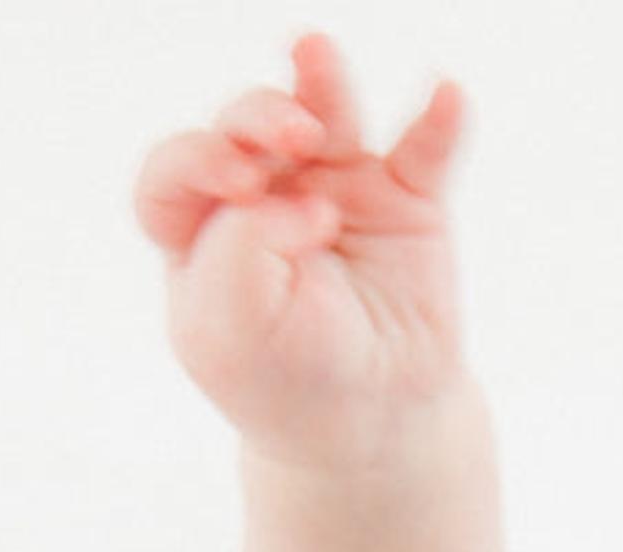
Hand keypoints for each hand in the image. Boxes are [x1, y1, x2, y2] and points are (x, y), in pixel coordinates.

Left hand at [133, 31, 471, 470]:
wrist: (375, 427)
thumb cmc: (288, 380)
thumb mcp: (232, 328)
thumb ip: (240, 246)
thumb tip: (308, 195)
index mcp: (201, 233)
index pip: (176, 173)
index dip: (197, 161)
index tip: (239, 186)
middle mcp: (264, 196)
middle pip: (245, 126)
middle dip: (258, 117)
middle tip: (292, 140)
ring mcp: (336, 189)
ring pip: (325, 111)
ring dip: (321, 81)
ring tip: (315, 53)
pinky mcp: (406, 199)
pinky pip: (424, 149)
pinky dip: (438, 120)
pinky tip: (446, 95)